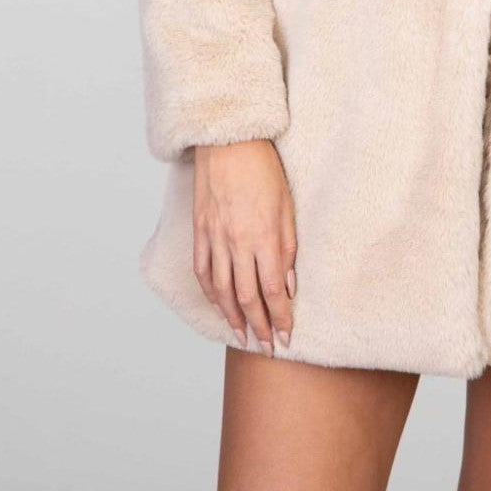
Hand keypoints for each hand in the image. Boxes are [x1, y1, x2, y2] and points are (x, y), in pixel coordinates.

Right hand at [192, 139, 296, 354]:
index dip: (280, 317)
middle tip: (267, 347)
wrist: (229, 143)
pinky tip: (218, 307)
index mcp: (263, 236)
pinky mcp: (200, 231)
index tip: (287, 336)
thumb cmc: (264, 170)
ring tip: (243, 337)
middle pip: (246, 297)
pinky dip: (210, 294)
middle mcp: (236, 243)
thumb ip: (288, 248)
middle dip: (259, 326)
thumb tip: (290, 285)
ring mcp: (214, 238)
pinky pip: (202, 271)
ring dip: (233, 318)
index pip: (273, 290)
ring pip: (221, 290)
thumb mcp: (287, 207)